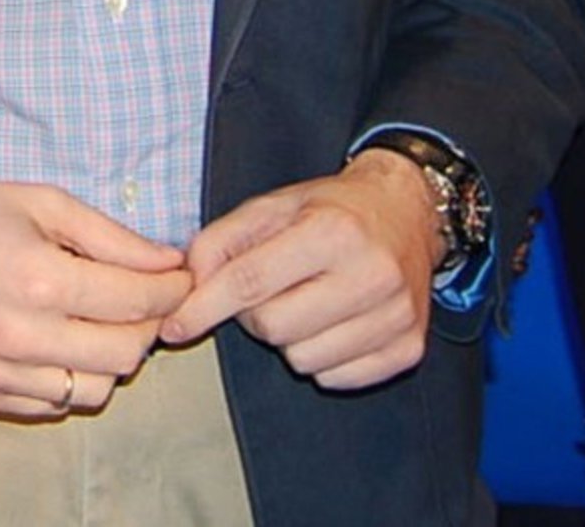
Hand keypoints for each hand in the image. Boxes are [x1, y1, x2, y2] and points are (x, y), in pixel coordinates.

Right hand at [0, 147, 191, 417]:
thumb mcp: (42, 202)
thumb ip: (111, 235)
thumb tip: (168, 261)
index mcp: (39, 278)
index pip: (134, 303)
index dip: (171, 290)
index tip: (181, 277)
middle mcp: (19, 336)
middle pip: (125, 356)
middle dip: (149, 326)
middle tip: (145, 298)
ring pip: (94, 391)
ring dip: (112, 358)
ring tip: (99, 320)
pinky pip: (52, 406)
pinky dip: (71, 379)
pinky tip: (60, 341)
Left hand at [159, 148, 441, 388]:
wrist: (407, 211)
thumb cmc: (332, 208)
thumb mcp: (274, 205)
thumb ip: (223, 239)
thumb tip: (189, 283)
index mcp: (333, 231)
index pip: (251, 281)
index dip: (204, 306)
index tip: (174, 326)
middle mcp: (370, 274)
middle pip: (274, 327)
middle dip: (254, 315)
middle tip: (269, 289)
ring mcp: (396, 316)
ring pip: (303, 360)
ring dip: (289, 338)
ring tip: (306, 301)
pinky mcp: (409, 348)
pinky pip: (336, 379)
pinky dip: (322, 357)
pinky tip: (333, 322)